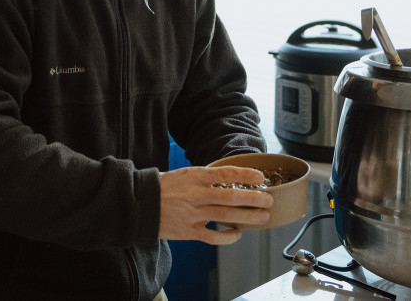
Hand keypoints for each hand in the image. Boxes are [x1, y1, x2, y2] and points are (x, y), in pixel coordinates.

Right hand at [158, 165, 273, 244]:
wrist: (141, 204)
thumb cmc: (165, 187)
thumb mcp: (185, 175)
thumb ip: (206, 177)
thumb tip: (231, 178)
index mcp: (195, 176)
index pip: (225, 173)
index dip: (245, 175)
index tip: (260, 177)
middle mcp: (195, 194)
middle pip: (230, 196)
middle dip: (253, 199)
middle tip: (269, 200)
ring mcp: (193, 214)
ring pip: (225, 215)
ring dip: (247, 217)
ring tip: (262, 217)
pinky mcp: (189, 231)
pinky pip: (212, 236)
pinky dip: (227, 237)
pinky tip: (237, 234)